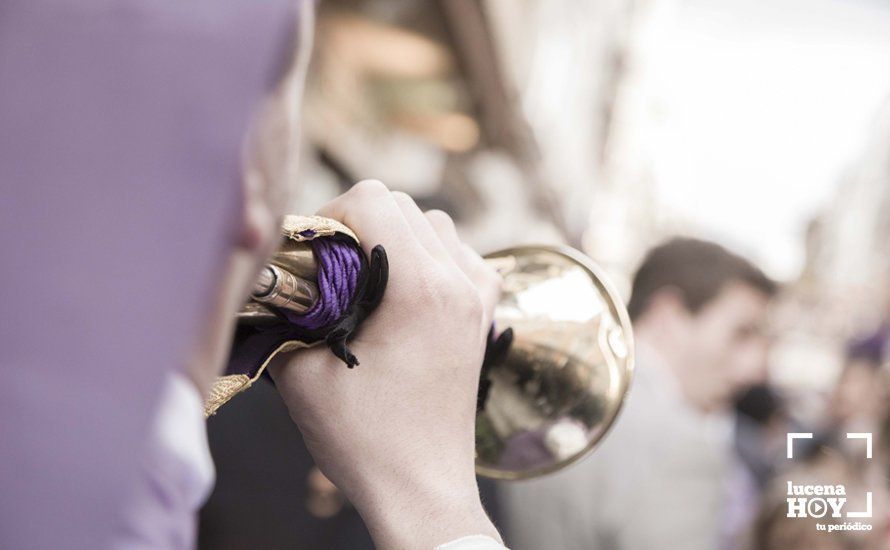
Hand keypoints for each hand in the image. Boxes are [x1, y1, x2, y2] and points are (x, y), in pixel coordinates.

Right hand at [268, 180, 502, 548]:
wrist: (421, 488)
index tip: (314, 251)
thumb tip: (267, 285)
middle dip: (360, 222)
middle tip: (331, 263)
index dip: (332, 213)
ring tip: (368, 275)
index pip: (375, 199)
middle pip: (406, 206)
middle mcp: (459, 283)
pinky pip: (463, 257)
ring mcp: (478, 299)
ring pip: (438, 226)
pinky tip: (407, 289)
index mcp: (421, 289)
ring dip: (398, 236)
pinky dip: (432, 258)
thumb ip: (283, 317)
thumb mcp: (302, 376)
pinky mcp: (483, 317)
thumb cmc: (364, 440)